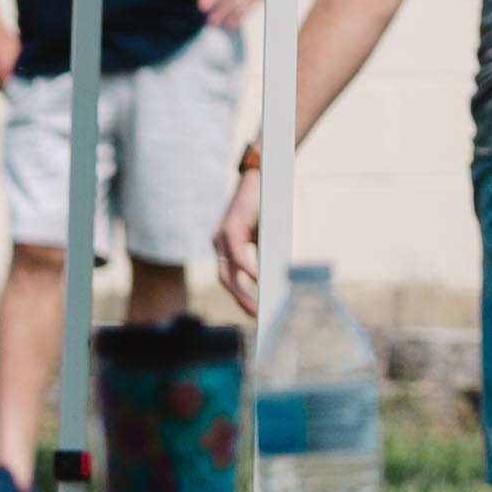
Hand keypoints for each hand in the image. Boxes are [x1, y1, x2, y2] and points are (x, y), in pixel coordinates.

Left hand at [212, 160, 266, 317]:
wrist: (261, 176)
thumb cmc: (264, 206)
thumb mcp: (264, 236)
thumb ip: (263, 255)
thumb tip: (272, 280)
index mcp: (226, 247)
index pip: (229, 277)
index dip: (240, 296)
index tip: (252, 311)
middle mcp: (219, 244)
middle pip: (225, 280)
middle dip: (240, 300)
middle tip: (255, 315)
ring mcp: (222, 237)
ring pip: (227, 272)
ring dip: (242, 292)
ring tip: (258, 305)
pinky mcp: (230, 229)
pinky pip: (237, 256)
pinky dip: (248, 271)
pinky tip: (259, 280)